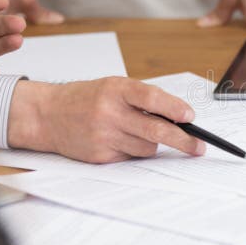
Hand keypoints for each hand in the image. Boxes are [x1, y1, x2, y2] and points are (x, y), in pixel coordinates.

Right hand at [7, 77, 205, 163]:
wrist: (46, 115)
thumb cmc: (87, 98)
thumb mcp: (114, 87)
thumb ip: (144, 99)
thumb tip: (180, 117)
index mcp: (115, 90)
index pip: (151, 98)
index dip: (174, 108)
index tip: (190, 117)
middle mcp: (109, 113)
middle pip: (155, 130)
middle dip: (183, 140)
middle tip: (199, 147)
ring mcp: (103, 136)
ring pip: (147, 147)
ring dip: (153, 143)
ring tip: (137, 132)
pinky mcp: (100, 156)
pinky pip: (131, 157)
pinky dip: (134, 150)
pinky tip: (120, 140)